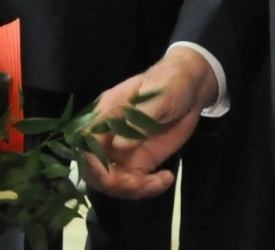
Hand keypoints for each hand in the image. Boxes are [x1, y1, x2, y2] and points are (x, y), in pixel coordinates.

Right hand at [79, 47, 218, 199]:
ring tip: (160, 181)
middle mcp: (108, 135)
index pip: (84, 141)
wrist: (189, 87)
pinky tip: (166, 178)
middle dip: (113, 183)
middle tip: (140, 184)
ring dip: (132, 190)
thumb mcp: (159, 97)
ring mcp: (123, 150)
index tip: (112, 177)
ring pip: (112, 180)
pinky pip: (133, 182)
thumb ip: (138, 120)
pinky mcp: (139, 160)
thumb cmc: (170, 83)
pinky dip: (147, 189)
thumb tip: (119, 147)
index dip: (92, 163)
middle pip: (93, 168)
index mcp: (106, 113)